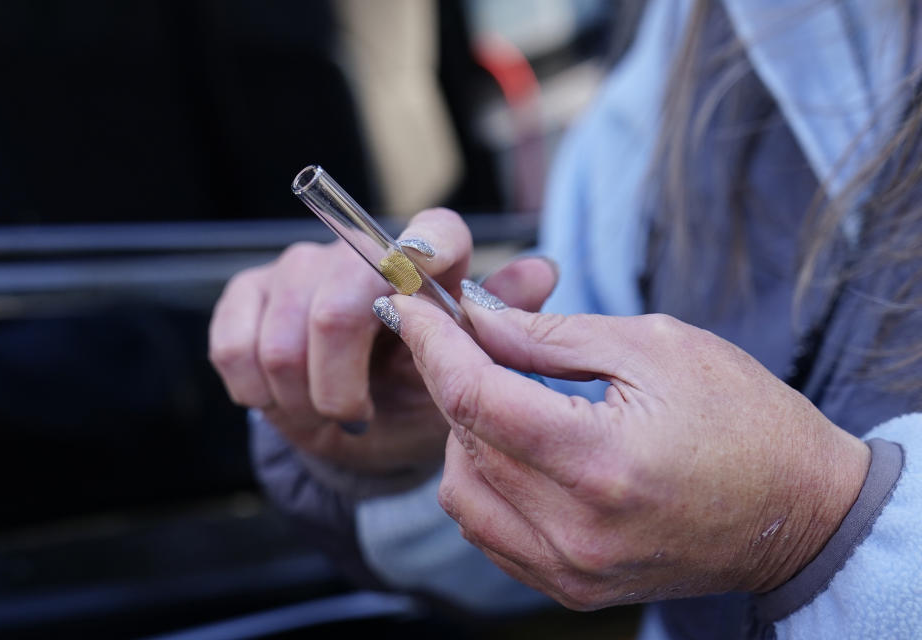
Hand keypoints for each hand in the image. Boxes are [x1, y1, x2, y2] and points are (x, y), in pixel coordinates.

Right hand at [208, 208, 557, 476]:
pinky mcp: (245, 296)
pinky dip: (260, 391)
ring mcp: (295, 269)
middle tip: (354, 414)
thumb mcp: (464, 372)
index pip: (433, 232)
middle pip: (337, 299)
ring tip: (327, 411)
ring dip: (303, 395)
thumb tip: (545, 268)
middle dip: (340, 376)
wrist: (355, 426)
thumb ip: (497, 323)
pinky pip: (236, 347)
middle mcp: (356, 251)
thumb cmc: (420, 392)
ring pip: (284, 337)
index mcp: (423, 262)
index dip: (425, 250)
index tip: (415, 289)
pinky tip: (284, 400)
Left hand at [383, 286, 869, 607]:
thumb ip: (550, 335)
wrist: (799, 512)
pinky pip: (488, 531)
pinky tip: (515, 448)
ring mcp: (570, 570)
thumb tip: (476, 317)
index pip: (475, 399)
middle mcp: (575, 530)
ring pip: (460, 493)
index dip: (432, 344)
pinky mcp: (571, 588)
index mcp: (600, 461)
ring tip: (503, 398)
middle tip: (467, 337)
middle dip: (450, 377)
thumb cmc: (744, 418)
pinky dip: (483, 481)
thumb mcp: (655, 347)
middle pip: (462, 441)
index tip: (407, 306)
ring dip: (463, 435)